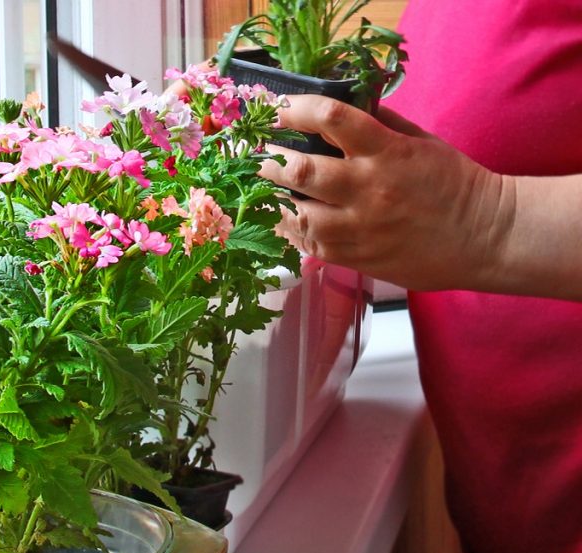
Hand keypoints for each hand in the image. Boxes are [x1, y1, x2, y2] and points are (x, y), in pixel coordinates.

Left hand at [259, 94, 511, 292]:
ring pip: (298, 214)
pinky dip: (291, 231)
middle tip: (257, 155)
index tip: (280, 107)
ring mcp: (361, 227)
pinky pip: (310, 245)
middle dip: (270, 160)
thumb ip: (379, 125)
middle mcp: (370, 189)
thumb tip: (336, 111)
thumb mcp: (419, 142)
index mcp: (388, 152)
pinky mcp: (357, 258)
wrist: (482, 236)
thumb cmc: (451, 184)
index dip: (298, 109)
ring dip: (272, 200)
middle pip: (302, 170)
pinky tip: (280, 219)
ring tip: (260, 190)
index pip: (334, 118)